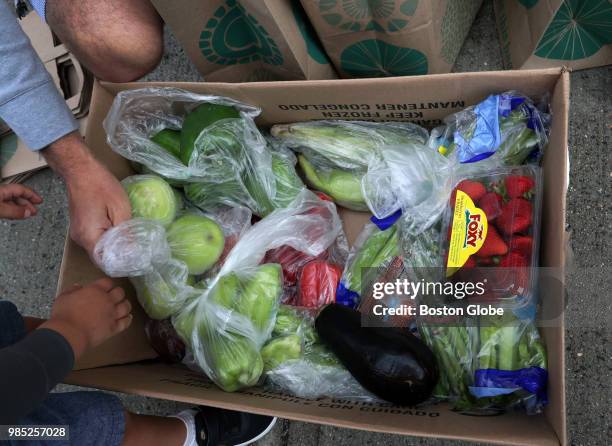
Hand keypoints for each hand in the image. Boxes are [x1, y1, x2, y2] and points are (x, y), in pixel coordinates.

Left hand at [0, 184, 41, 219]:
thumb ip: (15, 210)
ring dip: (20, 207)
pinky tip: (13, 215)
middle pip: (17, 195)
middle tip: (35, 210)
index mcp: (3, 190)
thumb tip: (28, 213)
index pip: (22, 189)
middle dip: (28, 203)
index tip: (40, 201)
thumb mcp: (1, 209)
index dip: (33, 195)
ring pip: (11, 201)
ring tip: (26, 214)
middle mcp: (0, 192)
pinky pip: (5, 205)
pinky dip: (12, 210)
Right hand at [39, 278, 131, 359]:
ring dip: (125, 305)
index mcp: (95, 290)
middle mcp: (107, 300)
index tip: (106, 287)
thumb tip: (78, 286)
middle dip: (118, 293)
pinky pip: (126, 322)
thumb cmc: (63, 314)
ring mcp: (112, 314)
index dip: (108, 284)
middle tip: (115, 297)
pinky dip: (128, 319)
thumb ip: (72, 290)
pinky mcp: (114, 327)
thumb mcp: (63, 297)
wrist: (69, 334)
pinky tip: (128, 317)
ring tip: (123, 306)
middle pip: (120, 292)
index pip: (108, 282)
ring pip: (126, 306)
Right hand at [42, 132, 130, 254]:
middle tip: (140, 252)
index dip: (122, 263)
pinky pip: (96, 239)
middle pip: (102, 257)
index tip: (138, 260)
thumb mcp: (121, 209)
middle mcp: (80, 239)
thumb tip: (134, 251)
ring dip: (115, 247)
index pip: (105, 262)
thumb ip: (126, 233)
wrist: (81, 170)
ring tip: (133, 243)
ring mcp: (78, 233)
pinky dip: (108, 240)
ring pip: (99, 249)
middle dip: (120, 256)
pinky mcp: (80, 227)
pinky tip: (121, 234)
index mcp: (89, 236)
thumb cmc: (101, 186)